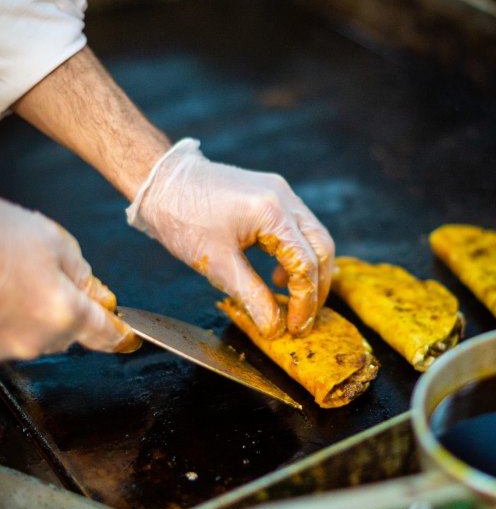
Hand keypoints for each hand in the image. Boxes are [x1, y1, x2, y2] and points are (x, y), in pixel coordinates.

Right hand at [0, 200, 139, 359]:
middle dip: (71, 310)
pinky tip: (5, 291)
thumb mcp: (55, 242)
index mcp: (66, 312)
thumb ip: (83, 274)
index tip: (128, 332)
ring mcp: (10, 347)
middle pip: (72, 333)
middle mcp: (40, 338)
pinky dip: (14, 317)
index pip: (107, 334)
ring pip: (42, 336)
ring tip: (18, 278)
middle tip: (50, 277)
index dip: (120, 332)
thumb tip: (97, 294)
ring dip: (40, 314)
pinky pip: (14, 335)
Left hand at [127, 139, 334, 336]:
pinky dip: (295, 255)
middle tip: (304, 317)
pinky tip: (277, 275)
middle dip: (317, 286)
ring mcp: (280, 193)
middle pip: (322, 247)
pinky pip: (297, 228)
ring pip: (314, 237)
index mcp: (272, 212)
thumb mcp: (216, 263)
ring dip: (309, 270)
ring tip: (293, 299)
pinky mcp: (271, 195)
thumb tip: (274, 327)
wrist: (161, 181)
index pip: (305, 264)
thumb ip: (251, 296)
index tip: (296, 327)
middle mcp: (284, 198)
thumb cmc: (182, 217)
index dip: (305, 300)